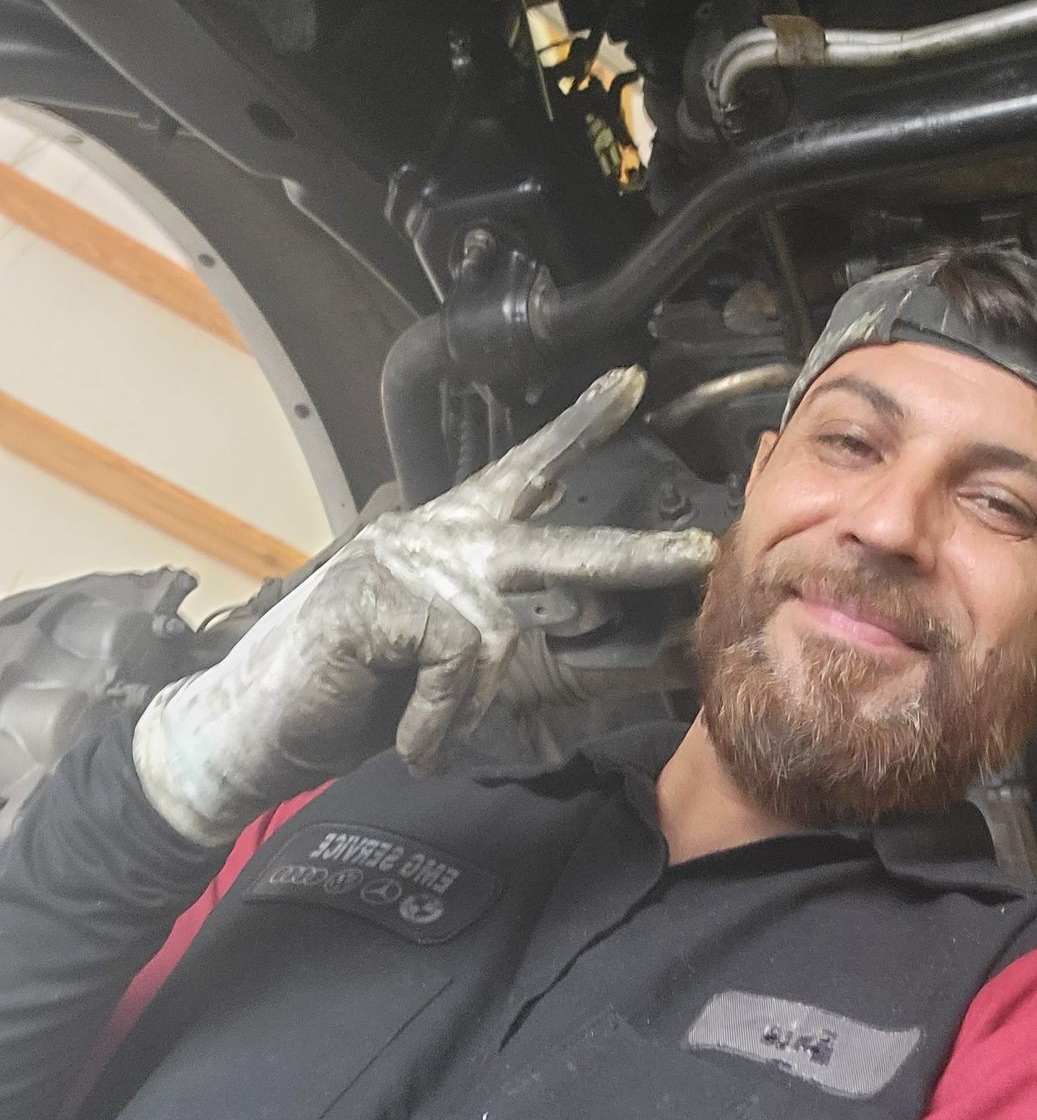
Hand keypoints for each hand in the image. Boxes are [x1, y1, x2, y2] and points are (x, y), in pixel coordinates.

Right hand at [132, 369, 715, 842]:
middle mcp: (438, 536)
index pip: (524, 471)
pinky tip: (408, 734)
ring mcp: (407, 562)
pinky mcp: (379, 597)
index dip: (576, 428)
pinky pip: (457, 663)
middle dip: (632, 556)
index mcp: (455, 539)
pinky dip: (438, 716)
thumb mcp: (447, 668)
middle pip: (555, 542)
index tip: (629, 384)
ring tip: (424, 729)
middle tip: (701, 555)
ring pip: (498, 633)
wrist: (252, 726)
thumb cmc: (352, 693)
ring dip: (464, 704)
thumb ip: (508, 642)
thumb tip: (610, 644)